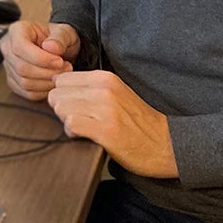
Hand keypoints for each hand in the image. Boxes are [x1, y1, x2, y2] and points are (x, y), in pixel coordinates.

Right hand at [0, 21, 81, 101]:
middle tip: (65, 68)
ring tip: (61, 74)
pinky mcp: (14, 81)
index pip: (20, 47)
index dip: (40, 58)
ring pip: (24, 82)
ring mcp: (9, 66)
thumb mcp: (64, 32)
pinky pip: (27, 93)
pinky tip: (53, 82)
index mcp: (17, 31)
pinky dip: (44, 91)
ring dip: (47, 82)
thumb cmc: (58, 38)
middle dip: (47, 72)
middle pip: (21, 67)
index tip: (59, 61)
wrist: (58, 48)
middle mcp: (9, 48)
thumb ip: (60, 38)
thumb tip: (51, 47)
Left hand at [48, 71, 178, 178]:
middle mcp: (104, 89)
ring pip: (61, 108)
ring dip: (67, 121)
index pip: (61, 79)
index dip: (63, 96)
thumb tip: (56, 84)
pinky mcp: (106, 130)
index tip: (74, 107)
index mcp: (105, 78)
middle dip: (61, 109)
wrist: (166, 144)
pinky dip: (72, 133)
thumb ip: (90, 87)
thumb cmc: (137, 122)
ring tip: (83, 128)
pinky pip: (71, 124)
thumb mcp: (116, 93)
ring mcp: (105, 109)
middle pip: (56, 94)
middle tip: (78, 120)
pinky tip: (84, 136)